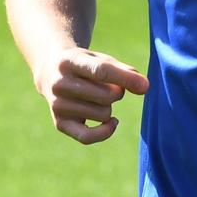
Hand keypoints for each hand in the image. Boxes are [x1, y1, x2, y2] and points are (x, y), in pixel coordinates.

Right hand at [34, 49, 148, 144]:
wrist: (51, 72)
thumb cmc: (85, 65)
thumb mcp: (101, 59)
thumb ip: (124, 70)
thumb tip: (144, 87)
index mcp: (69, 61)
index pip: (101, 71)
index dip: (125, 79)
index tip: (144, 86)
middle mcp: (59, 83)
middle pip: (105, 96)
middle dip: (117, 92)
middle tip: (110, 87)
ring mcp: (57, 105)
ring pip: (102, 114)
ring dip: (109, 107)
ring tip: (99, 98)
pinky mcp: (59, 123)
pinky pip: (87, 137)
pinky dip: (105, 132)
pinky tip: (112, 122)